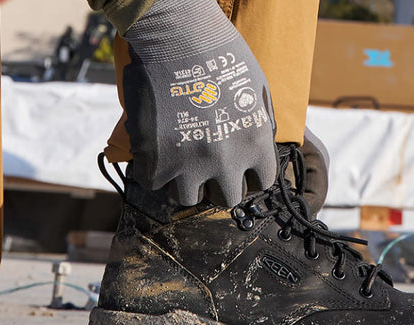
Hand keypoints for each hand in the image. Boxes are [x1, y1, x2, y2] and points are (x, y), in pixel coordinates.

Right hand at [118, 0, 278, 207]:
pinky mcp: (155, 160)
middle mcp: (225, 160)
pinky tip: (154, 149)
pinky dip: (151, 169)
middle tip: (204, 166)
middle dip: (216, 184)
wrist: (176, 37)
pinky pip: (152, 181)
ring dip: (182, 181)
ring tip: (177, 158)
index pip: (262, 182)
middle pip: (226, 198)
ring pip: (186, 197)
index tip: (237, 170)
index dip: (249, 176)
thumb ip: (260, 123)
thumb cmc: (218, 54)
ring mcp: (188, 163)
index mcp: (254, 143)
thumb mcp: (256, 88)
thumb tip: (261, 144)